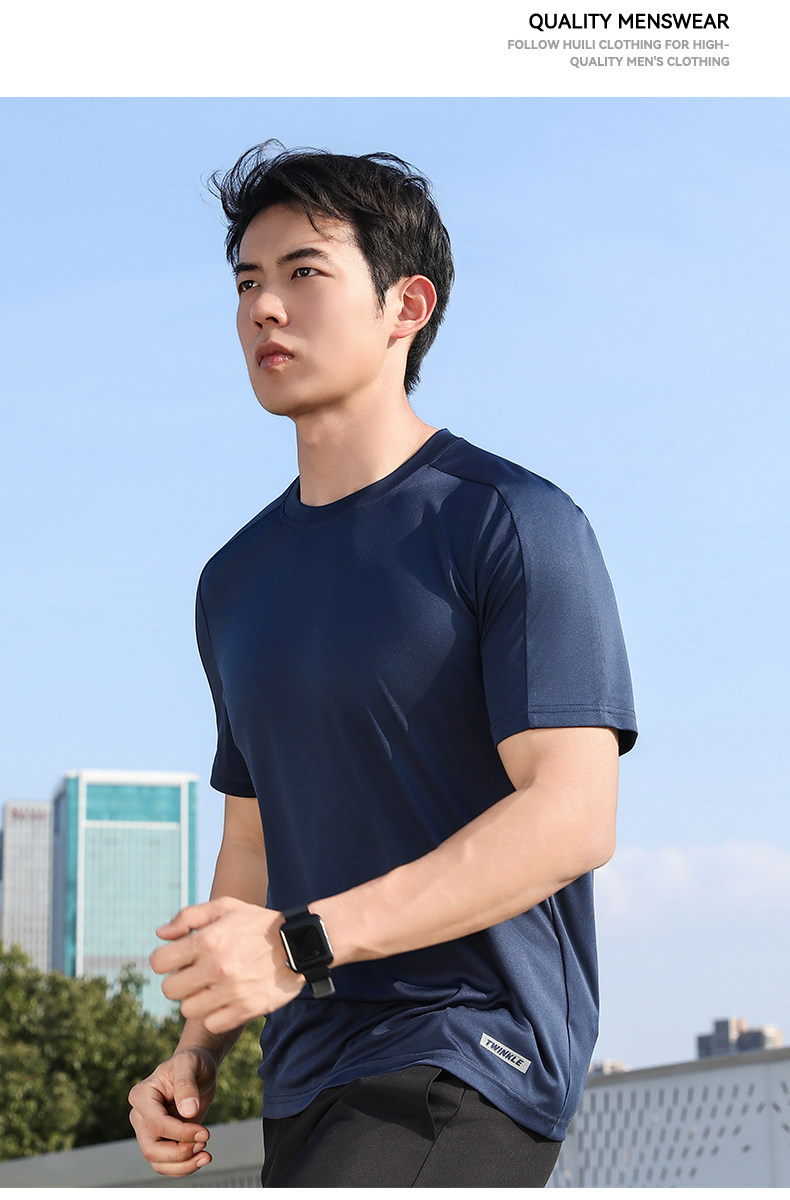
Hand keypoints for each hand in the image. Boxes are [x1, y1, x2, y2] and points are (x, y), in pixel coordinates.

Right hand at [128, 1047, 216, 1176]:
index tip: (206, 1133)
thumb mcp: (190, 1063)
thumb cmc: (192, 1062)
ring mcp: (149, 1131)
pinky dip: (183, 1167)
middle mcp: (140, 1116)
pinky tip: (201, 1158)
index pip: (157, 1124)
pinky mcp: (161, 1141)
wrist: (199, 1069)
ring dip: (183, 1165)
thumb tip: (188, 1112)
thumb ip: (186, 1084)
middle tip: (205, 1143)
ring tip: (206, 1154)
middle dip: (180, 1153)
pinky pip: (166, 1164)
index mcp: (141, 1095)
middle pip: (151, 1149)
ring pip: (157, 1162)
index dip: (181, 1133)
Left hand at [151, 896, 304, 1032]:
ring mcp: (231, 991)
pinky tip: (226, 999)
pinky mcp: (245, 1010)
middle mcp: (216, 967)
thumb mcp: (226, 907)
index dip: (165, 960)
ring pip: (188, 1010)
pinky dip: (216, 1015)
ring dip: (196, 999)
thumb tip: (160, 934)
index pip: (159, 962)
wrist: (300, 943)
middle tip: (196, 974)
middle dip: (179, 981)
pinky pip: (212, 1024)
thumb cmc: (257, 924)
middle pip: (170, 990)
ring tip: (213, 987)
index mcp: (207, 940)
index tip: (178, 959)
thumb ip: (188, 917)